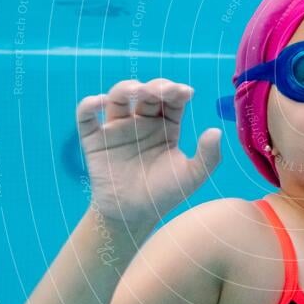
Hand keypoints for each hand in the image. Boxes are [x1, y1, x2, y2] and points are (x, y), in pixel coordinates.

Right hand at [75, 78, 221, 223]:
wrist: (134, 216)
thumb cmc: (165, 194)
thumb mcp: (193, 176)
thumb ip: (208, 156)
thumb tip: (216, 130)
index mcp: (166, 125)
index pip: (171, 100)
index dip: (177, 91)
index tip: (186, 92)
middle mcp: (142, 121)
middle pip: (147, 93)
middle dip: (156, 87)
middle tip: (164, 91)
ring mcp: (117, 128)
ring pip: (118, 97)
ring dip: (126, 88)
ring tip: (137, 91)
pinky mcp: (95, 139)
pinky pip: (87, 117)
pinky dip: (89, 105)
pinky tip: (99, 102)